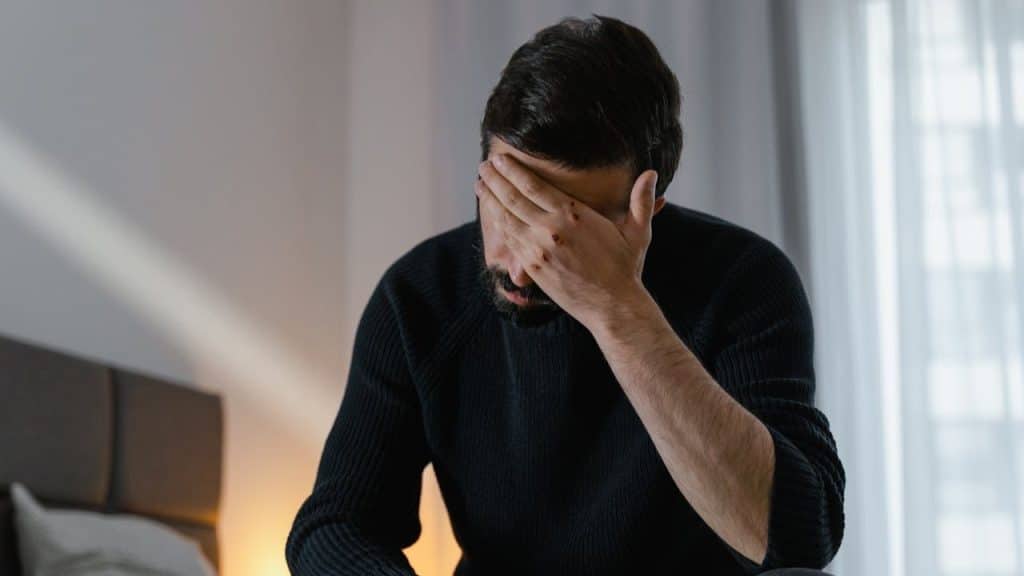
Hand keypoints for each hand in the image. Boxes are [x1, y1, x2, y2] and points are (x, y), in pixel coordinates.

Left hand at [475, 153, 658, 329]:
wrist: (613, 306)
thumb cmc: (625, 267)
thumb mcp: (637, 231)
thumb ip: (641, 201)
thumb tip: (652, 173)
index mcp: (573, 214)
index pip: (533, 185)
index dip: (512, 170)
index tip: (499, 159)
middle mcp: (551, 229)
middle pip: (513, 198)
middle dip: (495, 180)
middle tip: (483, 166)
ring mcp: (538, 249)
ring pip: (506, 218)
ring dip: (490, 199)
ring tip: (480, 184)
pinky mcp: (533, 268)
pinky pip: (509, 242)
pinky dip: (497, 225)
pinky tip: (491, 214)